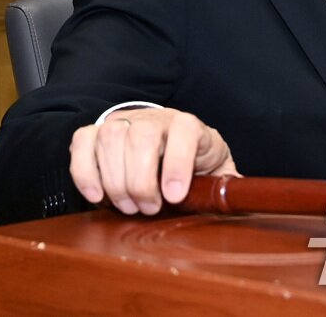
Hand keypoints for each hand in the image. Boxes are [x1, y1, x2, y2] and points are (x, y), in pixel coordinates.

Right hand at [69, 108, 238, 215]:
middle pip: (141, 137)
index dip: (178, 163)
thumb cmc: (195, 163)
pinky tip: (97, 196)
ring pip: (110, 137)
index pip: (185, 132)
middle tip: (148, 209)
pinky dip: (85, 171)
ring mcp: (124, 121)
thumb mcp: (218, 171)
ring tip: (127, 206)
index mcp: (189, 126)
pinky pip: (82, 141)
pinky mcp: (97, 131)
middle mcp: (155, 118)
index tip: (174, 197)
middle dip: (141, 181)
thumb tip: (243, 206)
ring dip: (115, 180)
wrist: (168, 139)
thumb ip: (228, 188)